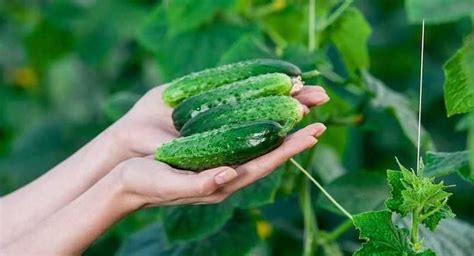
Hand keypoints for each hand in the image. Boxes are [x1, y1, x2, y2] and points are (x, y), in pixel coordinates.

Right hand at [110, 84, 328, 206]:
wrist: (122, 173)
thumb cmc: (144, 182)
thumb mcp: (169, 185)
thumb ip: (199, 184)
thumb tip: (230, 175)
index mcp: (223, 180)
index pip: (265, 163)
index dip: (290, 148)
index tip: (313, 132)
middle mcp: (226, 164)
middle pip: (268, 144)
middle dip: (294, 125)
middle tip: (320, 104)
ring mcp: (217, 149)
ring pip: (256, 130)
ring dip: (279, 112)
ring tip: (301, 95)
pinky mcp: (206, 136)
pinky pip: (236, 121)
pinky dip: (253, 107)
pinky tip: (264, 94)